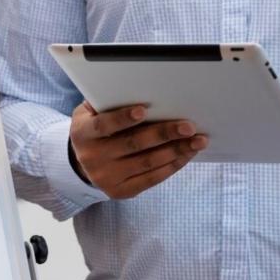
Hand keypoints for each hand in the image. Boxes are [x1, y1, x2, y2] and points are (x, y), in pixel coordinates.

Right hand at [68, 102, 207, 198]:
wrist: (84, 163)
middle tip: (188, 126)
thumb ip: (109, 101)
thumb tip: (141, 88)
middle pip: (132, 145)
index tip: (143, 109)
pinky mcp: (121, 191)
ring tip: (197, 141)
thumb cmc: (95, 126)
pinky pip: (151, 179)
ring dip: (176, 151)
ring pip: (147, 163)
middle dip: (163, 134)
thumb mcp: (91, 111)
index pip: (103, 125)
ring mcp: (107, 177)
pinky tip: (186, 154)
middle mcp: (92, 158)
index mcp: (83, 133)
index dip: (122, 118)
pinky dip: (172, 165)